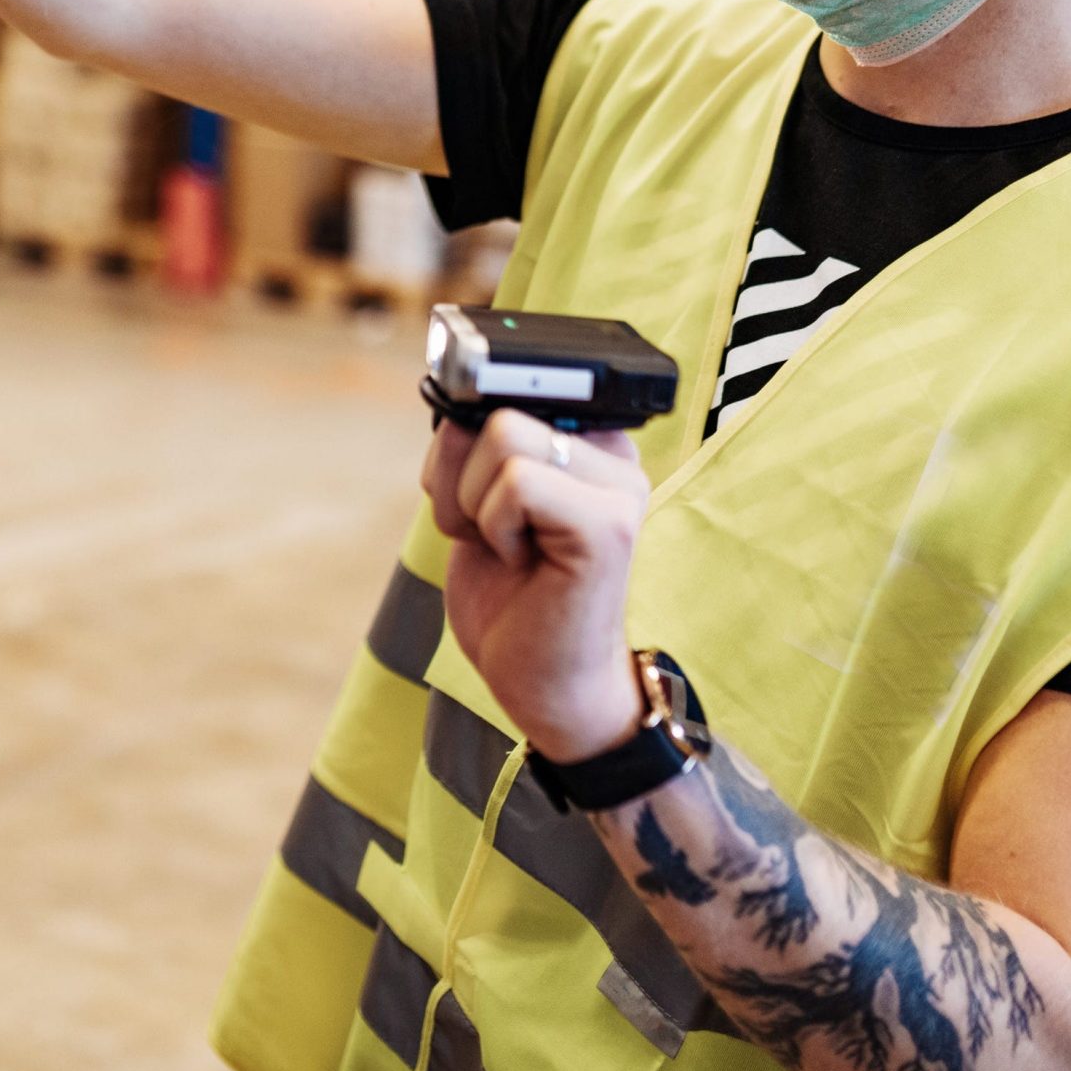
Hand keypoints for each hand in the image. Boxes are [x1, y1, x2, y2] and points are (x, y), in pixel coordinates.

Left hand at [423, 411, 648, 763]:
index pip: (511, 383)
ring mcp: (616, 486)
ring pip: (500, 436)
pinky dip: (493, 527)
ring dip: (473, 503)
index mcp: (586, 440)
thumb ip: (477, 447)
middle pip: (495, 407)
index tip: (467, 476)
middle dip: (459, 476)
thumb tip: (454, 398)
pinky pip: (515, 484)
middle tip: (487, 531)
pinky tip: (519, 562)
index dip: (470, 419)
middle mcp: (612, 454)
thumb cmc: (512, 599)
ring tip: (505, 547)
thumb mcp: (479, 504)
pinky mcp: (606, 524)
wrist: (547, 687)